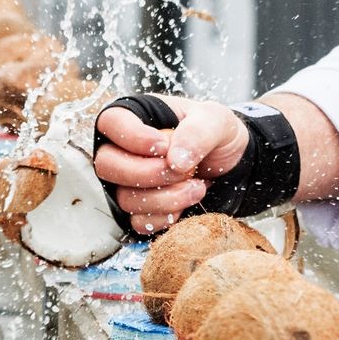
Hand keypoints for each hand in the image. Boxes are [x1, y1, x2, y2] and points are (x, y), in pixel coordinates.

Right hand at [93, 96, 249, 233]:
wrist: (231, 163)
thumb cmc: (215, 133)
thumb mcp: (216, 119)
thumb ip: (197, 132)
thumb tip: (175, 160)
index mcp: (137, 117)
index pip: (111, 122)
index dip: (133, 137)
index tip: (164, 146)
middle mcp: (124, 150)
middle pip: (107, 165)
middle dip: (148, 173)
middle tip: (183, 171)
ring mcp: (128, 182)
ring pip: (125, 198)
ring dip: (165, 198)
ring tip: (197, 187)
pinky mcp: (139, 209)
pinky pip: (139, 222)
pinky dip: (166, 216)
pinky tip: (187, 202)